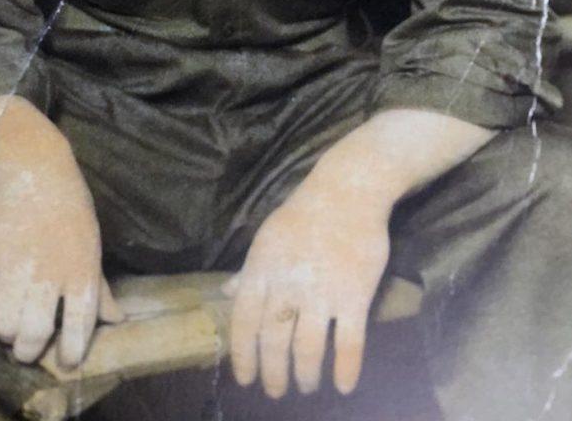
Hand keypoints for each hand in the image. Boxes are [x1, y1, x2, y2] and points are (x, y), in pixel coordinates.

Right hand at [0, 164, 122, 367]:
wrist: (35, 173)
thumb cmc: (71, 210)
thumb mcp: (92, 245)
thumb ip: (99, 287)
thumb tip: (116, 320)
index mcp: (82, 270)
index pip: (80, 325)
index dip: (73, 352)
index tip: (68, 360)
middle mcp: (49, 275)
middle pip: (35, 334)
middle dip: (30, 349)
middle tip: (29, 345)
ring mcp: (16, 270)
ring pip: (5, 328)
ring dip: (7, 334)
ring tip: (11, 324)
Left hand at [228, 181, 389, 399]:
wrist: (348, 191)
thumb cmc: (304, 214)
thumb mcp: (268, 238)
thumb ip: (249, 270)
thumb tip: (227, 293)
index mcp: (262, 269)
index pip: (244, 322)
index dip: (243, 355)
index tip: (246, 379)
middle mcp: (287, 285)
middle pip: (274, 342)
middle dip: (274, 374)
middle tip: (277, 392)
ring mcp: (322, 293)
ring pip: (308, 350)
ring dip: (305, 375)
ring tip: (307, 386)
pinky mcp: (354, 296)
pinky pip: (349, 343)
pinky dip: (346, 369)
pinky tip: (344, 386)